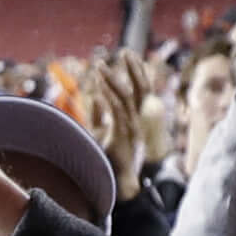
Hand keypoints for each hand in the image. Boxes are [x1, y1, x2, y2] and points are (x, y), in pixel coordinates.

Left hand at [83, 47, 169, 191]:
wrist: (112, 184)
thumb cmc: (105, 159)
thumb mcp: (100, 131)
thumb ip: (98, 113)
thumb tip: (94, 95)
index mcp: (134, 119)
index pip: (140, 90)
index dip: (136, 72)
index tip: (127, 56)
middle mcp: (138, 121)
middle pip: (140, 89)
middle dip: (134, 69)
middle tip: (125, 51)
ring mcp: (133, 129)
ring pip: (126, 98)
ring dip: (111, 81)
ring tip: (100, 67)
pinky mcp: (123, 137)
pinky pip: (117, 112)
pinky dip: (107, 98)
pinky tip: (98, 87)